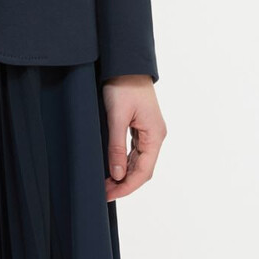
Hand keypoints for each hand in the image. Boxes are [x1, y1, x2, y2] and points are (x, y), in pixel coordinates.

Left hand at [101, 74, 166, 200]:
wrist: (126, 62)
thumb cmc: (123, 85)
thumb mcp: (117, 116)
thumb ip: (117, 146)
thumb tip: (117, 175)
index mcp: (154, 135)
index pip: (143, 171)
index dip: (127, 187)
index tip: (109, 195)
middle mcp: (155, 135)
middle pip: (142, 169)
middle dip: (124, 183)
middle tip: (104, 192)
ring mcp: (149, 131)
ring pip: (139, 161)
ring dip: (124, 174)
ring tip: (105, 184)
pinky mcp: (141, 126)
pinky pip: (135, 151)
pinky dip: (124, 162)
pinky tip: (113, 167)